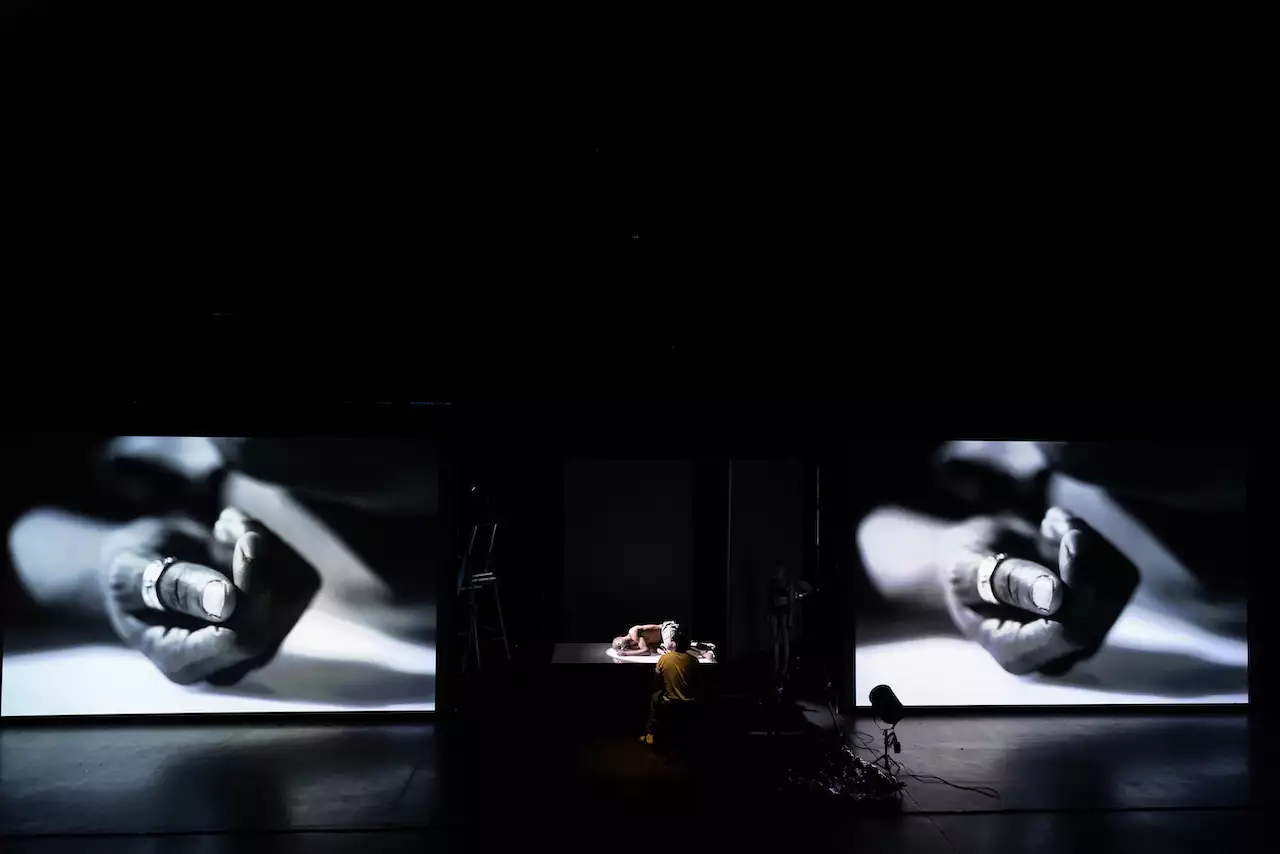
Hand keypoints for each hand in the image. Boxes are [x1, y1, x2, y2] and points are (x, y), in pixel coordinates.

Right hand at [100, 508, 319, 684]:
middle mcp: (228, 662)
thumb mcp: (132, 572)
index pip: (241, 639)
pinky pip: (301, 579)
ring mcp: (260, 641)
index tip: (246, 540)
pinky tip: (239, 535)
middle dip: (261, 560)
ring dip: (267, 546)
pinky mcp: (282, 616)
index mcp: (182, 662)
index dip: (253, 590)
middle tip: (227, 521)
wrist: (150, 563)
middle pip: (272, 618)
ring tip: (224, 524)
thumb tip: (224, 603)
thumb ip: (174, 588)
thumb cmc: (132, 569)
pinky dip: (277, 546)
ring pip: (294, 593)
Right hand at [939, 507, 1137, 674]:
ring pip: (1116, 589)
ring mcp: (1084, 634)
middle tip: (1053, 520)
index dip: (1079, 586)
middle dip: (1086, 556)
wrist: (976, 559)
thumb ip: (1004, 583)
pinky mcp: (1102, 610)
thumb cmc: (964, 566)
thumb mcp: (967, 570)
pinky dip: (1099, 543)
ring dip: (1091, 543)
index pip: (1071, 631)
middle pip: (1100, 611)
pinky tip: (1064, 532)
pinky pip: (1122, 575)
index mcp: (1017, 653)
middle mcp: (1056, 653)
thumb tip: (1053, 596)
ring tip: (1052, 522)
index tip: (1069, 539)